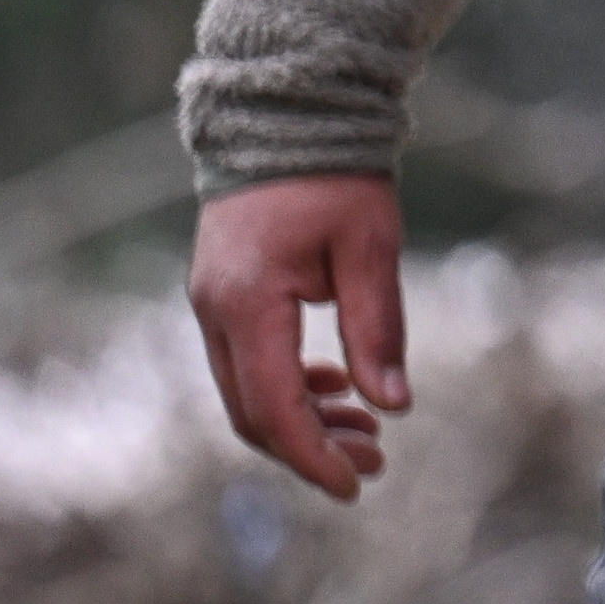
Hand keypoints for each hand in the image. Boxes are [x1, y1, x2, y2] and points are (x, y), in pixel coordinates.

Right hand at [189, 173, 410, 501]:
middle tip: (373, 464)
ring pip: (247, 391)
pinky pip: (247, 363)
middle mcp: (215, 312)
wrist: (288, 118)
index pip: (274, 407)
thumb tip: (392, 405)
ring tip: (367, 434)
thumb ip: (377, 329)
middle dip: (310, 447)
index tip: (355, 485)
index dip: (313, 455)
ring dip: (302, 421)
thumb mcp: (371, 249)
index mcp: (247, 304)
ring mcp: (211, 305)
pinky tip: (337, 389)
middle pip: (253, 411)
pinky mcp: (223, 296)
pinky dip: (290, 386)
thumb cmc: (337, 177)